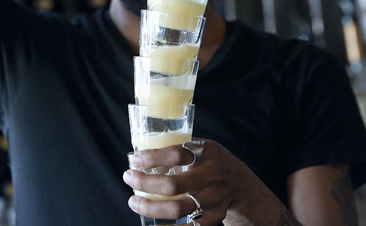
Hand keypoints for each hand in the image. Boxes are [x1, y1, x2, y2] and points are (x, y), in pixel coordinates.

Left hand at [123, 139, 250, 225]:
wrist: (238, 181)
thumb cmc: (208, 161)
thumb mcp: (200, 146)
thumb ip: (177, 149)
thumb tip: (139, 156)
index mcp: (207, 152)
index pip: (177, 154)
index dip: (152, 158)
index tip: (134, 160)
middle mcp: (213, 176)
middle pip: (173, 185)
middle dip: (144, 183)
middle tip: (128, 178)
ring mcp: (215, 199)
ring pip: (177, 209)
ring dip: (150, 207)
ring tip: (134, 202)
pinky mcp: (214, 217)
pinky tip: (152, 224)